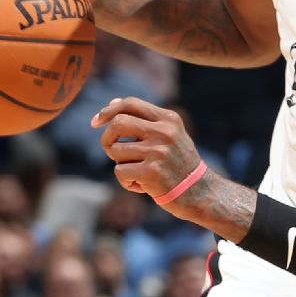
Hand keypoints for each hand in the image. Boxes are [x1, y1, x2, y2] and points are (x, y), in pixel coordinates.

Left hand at [92, 97, 204, 212]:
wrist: (200, 193)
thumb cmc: (178, 164)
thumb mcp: (169, 135)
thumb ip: (143, 120)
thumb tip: (112, 103)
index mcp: (169, 119)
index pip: (131, 104)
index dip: (109, 111)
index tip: (95, 122)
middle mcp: (164, 132)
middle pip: (118, 123)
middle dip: (106, 138)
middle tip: (110, 150)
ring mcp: (158, 151)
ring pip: (116, 151)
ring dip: (120, 164)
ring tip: (137, 173)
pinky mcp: (152, 172)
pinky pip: (119, 172)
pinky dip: (126, 182)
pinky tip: (142, 186)